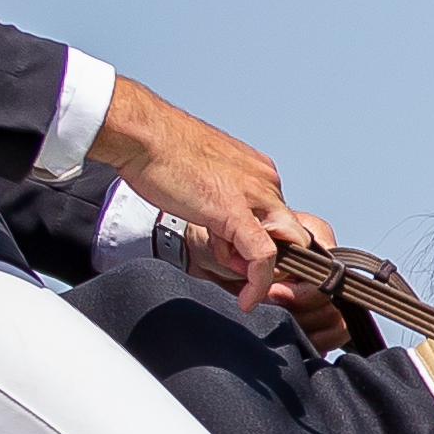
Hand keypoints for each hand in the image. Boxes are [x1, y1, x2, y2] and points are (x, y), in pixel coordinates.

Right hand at [88, 76, 352, 350]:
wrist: (143, 135)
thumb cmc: (162, 153)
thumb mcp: (206, 180)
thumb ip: (223, 204)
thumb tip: (225, 233)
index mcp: (258, 172)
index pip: (280, 220)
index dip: (266, 247)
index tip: (242, 261)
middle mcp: (265, 181)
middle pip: (290, 235)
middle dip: (270, 263)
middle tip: (243, 275)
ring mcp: (255, 195)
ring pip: (282, 247)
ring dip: (259, 273)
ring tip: (227, 269)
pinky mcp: (236, 211)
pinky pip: (262, 256)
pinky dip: (259, 282)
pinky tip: (247, 298)